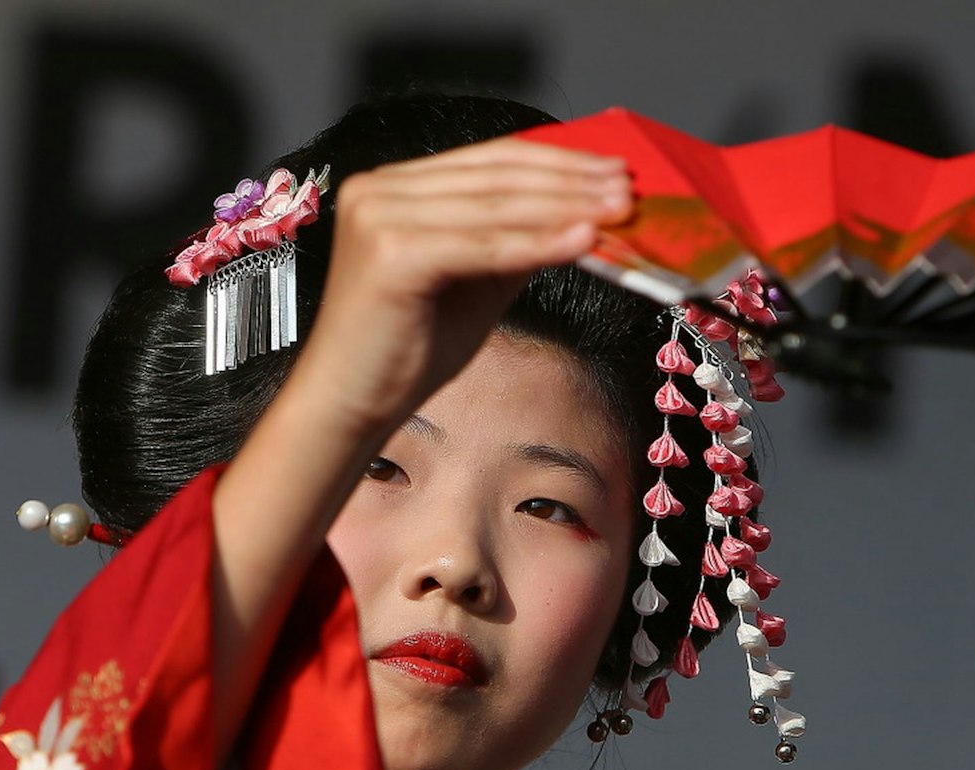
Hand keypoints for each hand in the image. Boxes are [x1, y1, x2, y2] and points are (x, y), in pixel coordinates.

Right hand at [299, 137, 632, 434]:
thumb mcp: (476, 283)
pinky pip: (482, 245)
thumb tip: (584, 220)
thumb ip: (518, 244)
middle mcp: (379, 189)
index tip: (611, 170)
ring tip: (617, 212)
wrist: (348, 405)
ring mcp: (380, 216)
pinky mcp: (391, 253)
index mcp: (393, 186)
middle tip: (626, 188)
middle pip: (496, 175)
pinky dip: (537, 243)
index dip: (557, 161)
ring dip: (564, 207)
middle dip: (570, 181)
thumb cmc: (406, 351)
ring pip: (495, 206)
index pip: (490, 159)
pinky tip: (581, 241)